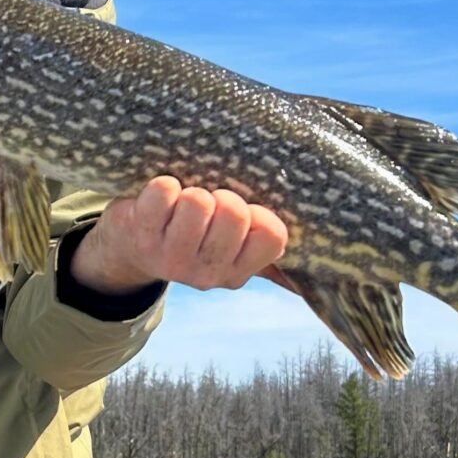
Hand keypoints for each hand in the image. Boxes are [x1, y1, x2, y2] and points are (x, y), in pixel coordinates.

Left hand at [70, 176, 288, 294]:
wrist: (128, 248)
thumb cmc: (189, 236)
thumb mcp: (229, 250)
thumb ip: (267, 248)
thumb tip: (329, 267)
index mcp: (236, 272)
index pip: (272, 236)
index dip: (260, 214)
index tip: (243, 210)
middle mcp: (206, 272)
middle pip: (235, 213)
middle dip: (223, 196)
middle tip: (207, 203)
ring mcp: (171, 256)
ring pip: (199, 202)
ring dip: (191, 191)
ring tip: (181, 202)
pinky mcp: (140, 232)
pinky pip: (164, 192)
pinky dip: (163, 184)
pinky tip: (160, 196)